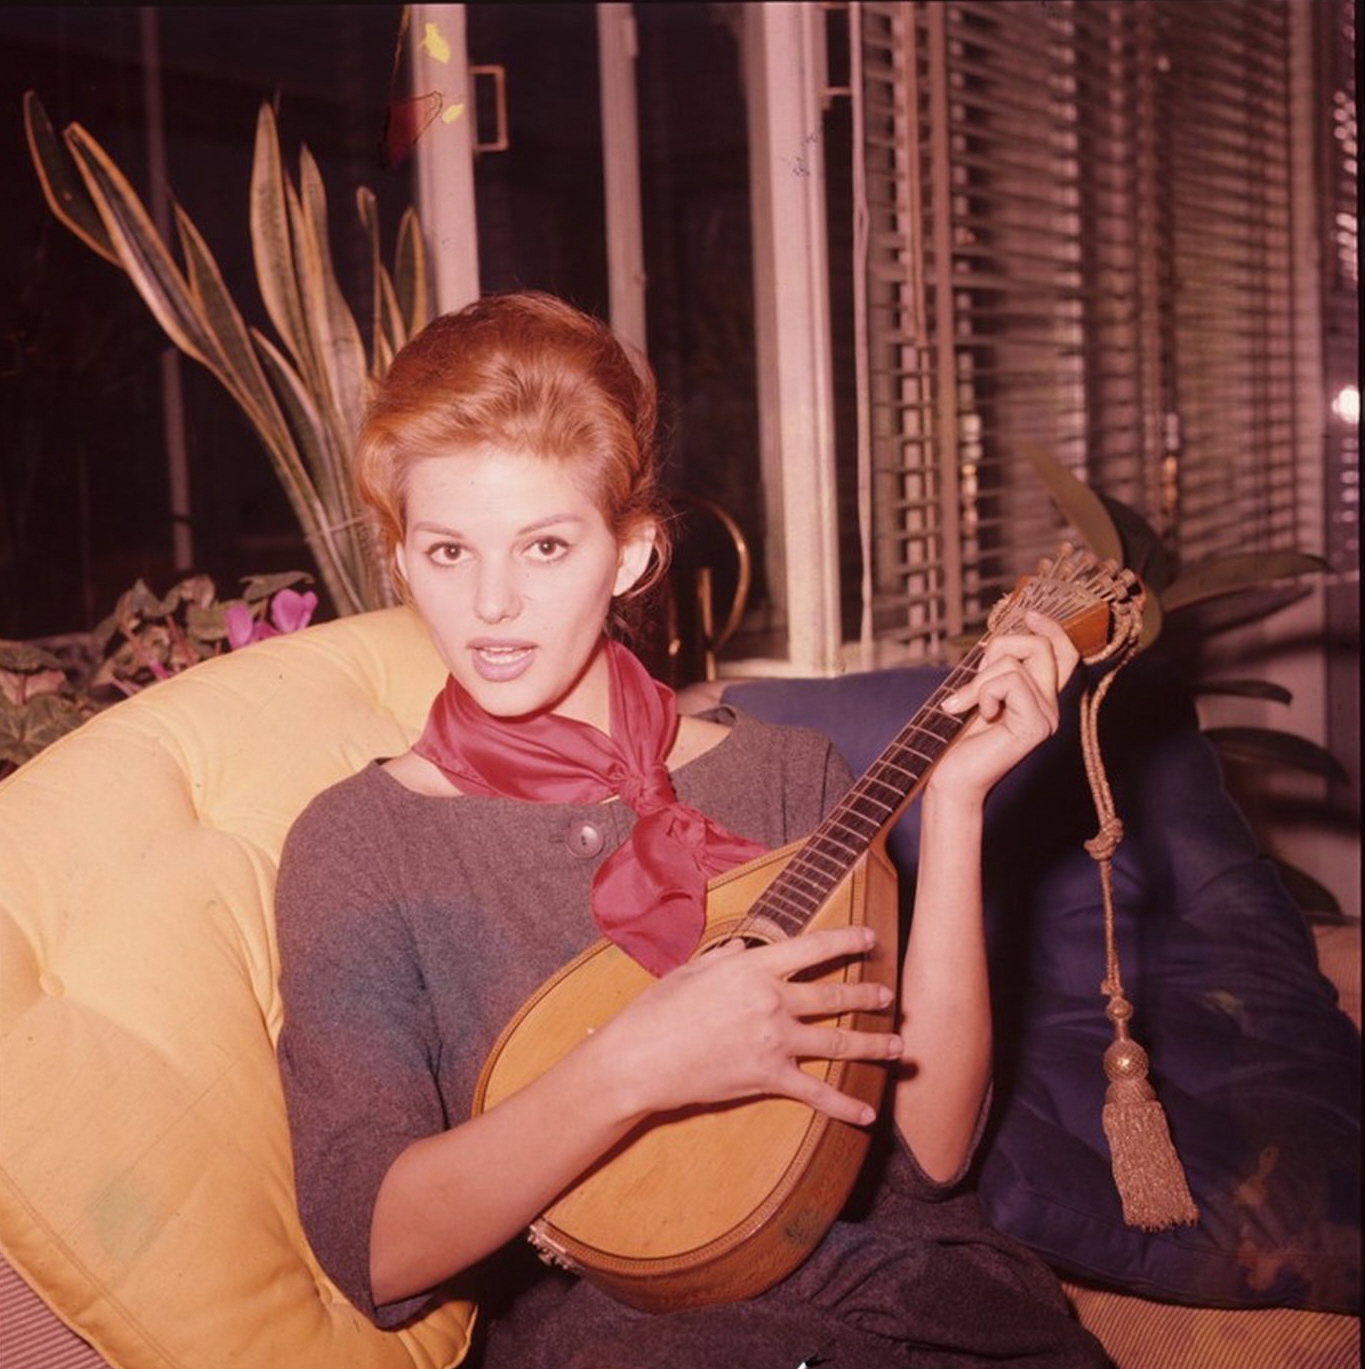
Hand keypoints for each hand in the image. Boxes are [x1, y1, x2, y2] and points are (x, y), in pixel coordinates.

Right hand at [595, 925, 901, 1127]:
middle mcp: (773, 1000)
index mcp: (754, 967)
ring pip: (838, 1041)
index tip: (870, 939)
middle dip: (868, 994)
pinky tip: (868, 1112)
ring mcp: (775, 1040)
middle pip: (835, 995)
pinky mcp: (769, 1077)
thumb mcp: (690, 970)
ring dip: (873, 1044)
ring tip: (898, 1045)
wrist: (640, 1059)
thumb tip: (740, 949)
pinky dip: (845, 1105)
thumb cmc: (657, 1011)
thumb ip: (722, 958)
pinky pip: (817, 1093)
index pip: (814, 948)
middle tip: (889, 996)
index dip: (847, 940)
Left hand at [929, 611, 1078, 805]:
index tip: (1029, 614)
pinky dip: (984, 693)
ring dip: (979, 681)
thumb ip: (996, 668)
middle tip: (974, 682)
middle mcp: (1050, 706)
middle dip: (999, 649)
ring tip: (966, 706)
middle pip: (1040, 647)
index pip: (1063, 653)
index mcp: (1040, 697)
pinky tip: (980, 716)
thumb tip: (1002, 635)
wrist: (950, 775)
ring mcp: (1047, 717)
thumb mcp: (978, 691)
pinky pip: (1010, 682)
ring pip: (1014, 665)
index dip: (1052, 629)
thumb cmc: (958, 736)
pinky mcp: (1037, 725)